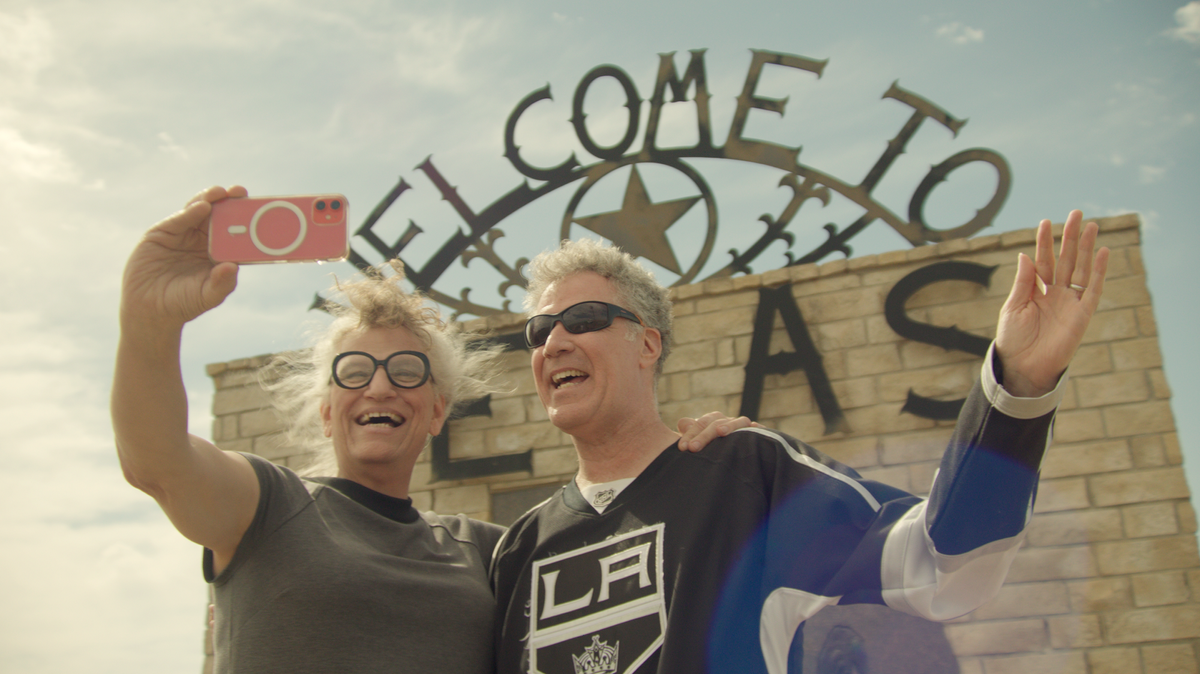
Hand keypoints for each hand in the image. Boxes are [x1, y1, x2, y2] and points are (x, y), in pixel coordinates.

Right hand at [120, 186, 247, 332]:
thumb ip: (221, 284)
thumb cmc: (183, 303)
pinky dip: (190, 212)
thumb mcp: (207, 296)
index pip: (236, 231)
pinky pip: (179, 219)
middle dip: (230, 202)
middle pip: (219, 216)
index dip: (246, 219)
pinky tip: (202, 207)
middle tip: (240, 192)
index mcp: (219, 252)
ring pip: (199, 211)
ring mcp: (183, 234)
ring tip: (221, 193)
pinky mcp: (162, 233)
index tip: (258, 208)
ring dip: (211, 200)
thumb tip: (233, 267)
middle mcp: (203, 240)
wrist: (148, 309)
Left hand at [676, 412, 758, 451]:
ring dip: (729, 425)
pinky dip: (756, 428)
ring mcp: (741, 427)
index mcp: (711, 421)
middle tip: (693, 448)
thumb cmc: (708, 449)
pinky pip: (757, 430)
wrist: (733, 456)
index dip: (690, 434)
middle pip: (715, 423)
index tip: (683, 447)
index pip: (700, 423)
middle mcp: (727, 421)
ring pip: (737, 422)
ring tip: (721, 431)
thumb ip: (689, 432)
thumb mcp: (696, 441)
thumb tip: (683, 424)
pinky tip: (755, 428)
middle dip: (703, 435)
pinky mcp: (755, 434)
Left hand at [994, 210, 1108, 396]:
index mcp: (1036, 290)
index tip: (1046, 222)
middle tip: (1076, 214)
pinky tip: (1101, 252)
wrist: (1023, 366)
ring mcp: (1070, 302)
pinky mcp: (1082, 314)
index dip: (1045, 242)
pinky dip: (1098, 271)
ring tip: (1091, 226)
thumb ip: (1023, 282)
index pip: (1043, 261)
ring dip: (1086, 248)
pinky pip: (1093, 290)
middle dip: (1070, 238)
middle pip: (1065, 260)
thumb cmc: (1013, 339)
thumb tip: (1025, 255)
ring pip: (1081, 269)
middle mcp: (1055, 293)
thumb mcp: (1013, 307)